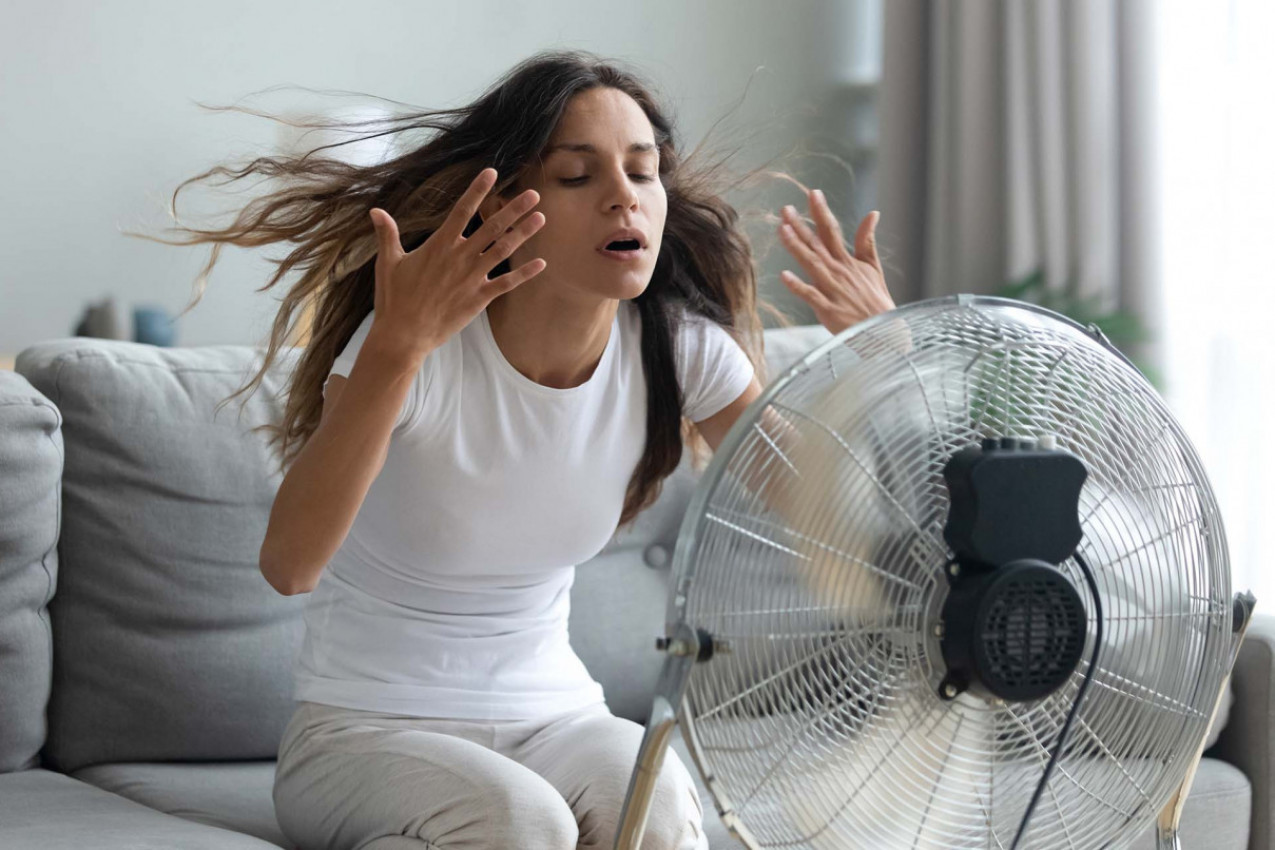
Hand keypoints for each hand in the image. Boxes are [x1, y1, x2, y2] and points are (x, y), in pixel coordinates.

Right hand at [366, 167, 546, 362]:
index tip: (492, 172)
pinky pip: (506, 283)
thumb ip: (387, 234)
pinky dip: (524, 274)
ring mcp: (472, 278)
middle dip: (514, 210)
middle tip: (534, 195)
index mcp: (439, 245)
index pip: (462, 210)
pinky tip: (541, 263)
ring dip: (523, 234)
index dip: (477, 190)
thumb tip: (375, 211)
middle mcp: (459, 257)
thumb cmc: (394, 298)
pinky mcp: (479, 299)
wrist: (404, 334)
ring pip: (503, 250)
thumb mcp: (388, 262)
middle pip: (492, 227)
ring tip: (541, 218)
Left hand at [777, 189, 894, 334]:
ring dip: (797, 247)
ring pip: (811, 264)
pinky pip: (810, 295)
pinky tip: (784, 275)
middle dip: (801, 225)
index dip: (821, 212)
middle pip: (817, 244)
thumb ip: (868, 241)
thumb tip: (873, 213)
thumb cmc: (876, 301)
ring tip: (782, 230)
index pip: (832, 231)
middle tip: (785, 209)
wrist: (884, 331)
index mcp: (847, 261)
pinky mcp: (828, 309)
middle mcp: (838, 271)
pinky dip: (798, 286)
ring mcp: (833, 290)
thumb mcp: (874, 267)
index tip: (812, 193)